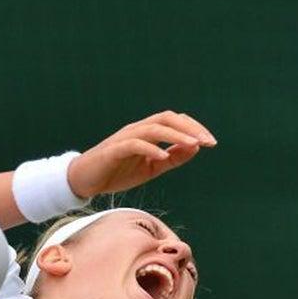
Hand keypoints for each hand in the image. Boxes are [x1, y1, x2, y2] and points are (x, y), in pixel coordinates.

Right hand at [67, 112, 216, 197]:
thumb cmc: (119, 172)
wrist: (86, 180)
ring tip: (193, 145)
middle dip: (190, 128)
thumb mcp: (152, 168)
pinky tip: (164, 156)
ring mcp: (125, 138)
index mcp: (148, 132)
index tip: (211, 142)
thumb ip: (173, 158)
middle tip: (208, 142)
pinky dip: (151, 148)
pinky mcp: (114, 149)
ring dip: (175, 135)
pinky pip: (135, 144)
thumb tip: (196, 149)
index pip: (175, 121)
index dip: (194, 128)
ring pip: (153, 128)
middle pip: (167, 119)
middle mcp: (138, 129)